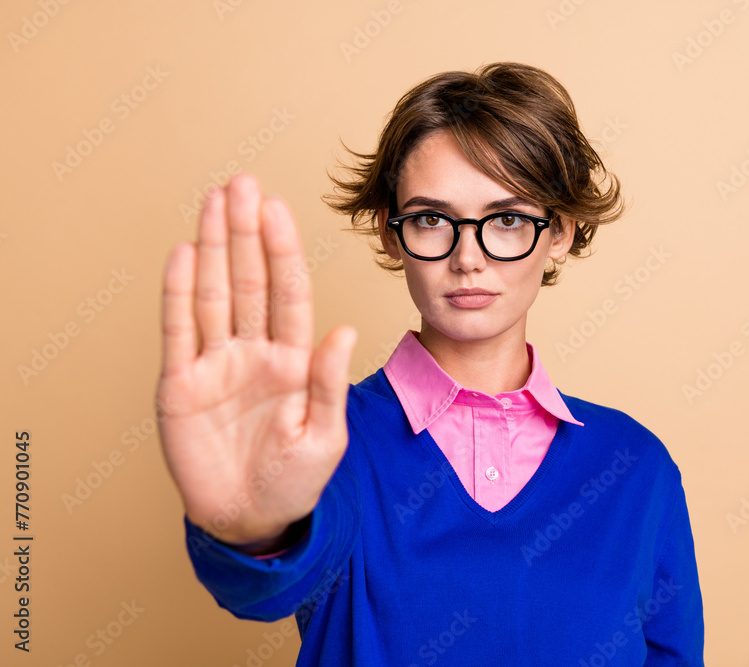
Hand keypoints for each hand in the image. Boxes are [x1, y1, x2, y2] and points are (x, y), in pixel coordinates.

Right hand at [155, 173, 355, 550]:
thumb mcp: (324, 435)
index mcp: (294, 360)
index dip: (282, 251)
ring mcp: (216, 364)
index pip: (288, 293)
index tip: (278, 209)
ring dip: (214, 248)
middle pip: (249, 281)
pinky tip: (186, 253)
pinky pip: (180, 330)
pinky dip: (179, 292)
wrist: (249, 519)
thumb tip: (345, 330)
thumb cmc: (295, 480)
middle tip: (242, 184)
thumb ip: (328, 382)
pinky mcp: (181, 384)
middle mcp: (254, 351)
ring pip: (214, 294)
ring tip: (214, 201)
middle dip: (246, 232)